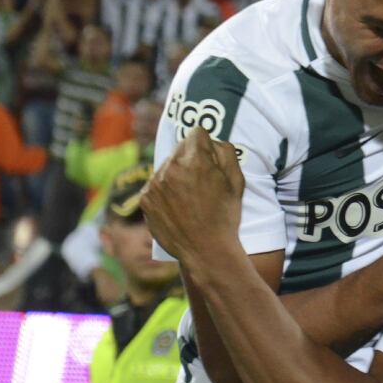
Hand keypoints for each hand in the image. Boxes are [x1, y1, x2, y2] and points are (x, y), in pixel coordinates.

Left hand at [140, 127, 244, 261]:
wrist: (206, 250)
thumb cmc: (225, 216)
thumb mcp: (237, 180)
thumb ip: (225, 151)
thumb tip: (211, 141)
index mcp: (195, 159)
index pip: (197, 132)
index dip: (207, 145)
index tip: (210, 160)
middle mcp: (170, 166)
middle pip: (180, 148)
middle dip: (190, 158)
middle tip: (201, 181)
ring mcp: (154, 183)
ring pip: (166, 166)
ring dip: (176, 174)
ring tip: (190, 197)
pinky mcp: (145, 198)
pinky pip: (155, 184)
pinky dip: (165, 191)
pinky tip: (178, 206)